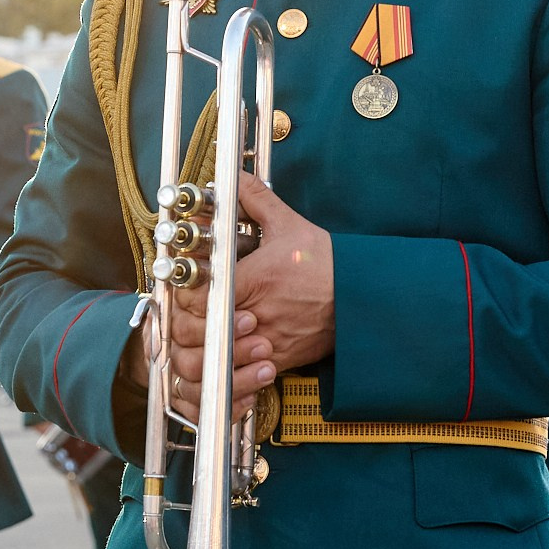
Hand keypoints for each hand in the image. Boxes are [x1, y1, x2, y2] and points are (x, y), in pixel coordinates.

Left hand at [162, 173, 332, 426]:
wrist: (363, 297)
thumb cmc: (327, 263)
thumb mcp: (291, 226)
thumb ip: (257, 200)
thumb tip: (238, 176)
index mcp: (254, 279)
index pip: (199, 295)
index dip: (186, 294)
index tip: (188, 287)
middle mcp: (257, 312)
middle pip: (203, 329)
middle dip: (191, 324)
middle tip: (191, 314)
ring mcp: (268, 340)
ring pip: (220, 357)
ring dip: (210, 348)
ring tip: (209, 334)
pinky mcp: (280, 359)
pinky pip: (244, 373)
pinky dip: (234, 367)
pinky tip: (233, 353)